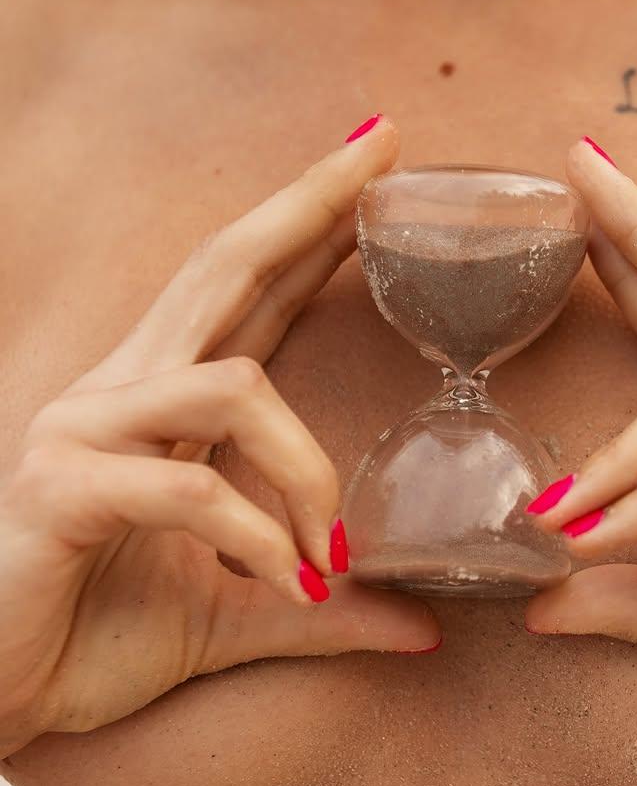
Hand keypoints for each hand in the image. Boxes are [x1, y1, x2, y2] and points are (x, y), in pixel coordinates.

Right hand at [0, 117, 439, 758]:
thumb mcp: (242, 617)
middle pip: (222, 270)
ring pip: (234, 387)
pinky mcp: (61, 490)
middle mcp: (119, 394)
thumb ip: (328, 610)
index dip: (309, 226)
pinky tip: (291, 584)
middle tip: (385, 147)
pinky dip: (256, 537)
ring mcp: (82, 432)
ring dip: (306, 470)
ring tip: (330, 555)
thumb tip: (426, 629)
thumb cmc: (94, 638)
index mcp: (161, 406)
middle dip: (308, 209)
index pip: (248, 293)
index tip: (378, 159)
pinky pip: (187, 488)